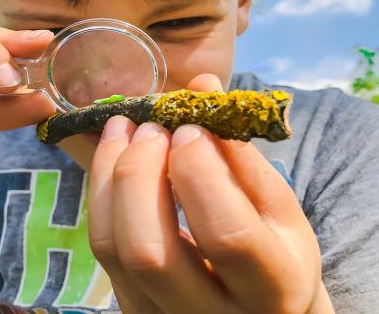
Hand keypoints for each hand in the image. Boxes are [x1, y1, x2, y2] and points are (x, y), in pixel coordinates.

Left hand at [87, 74, 330, 312]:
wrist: (260, 313)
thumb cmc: (276, 251)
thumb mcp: (278, 208)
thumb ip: (241, 151)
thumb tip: (203, 87)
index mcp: (272, 290)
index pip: (226, 235)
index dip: (199, 173)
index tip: (188, 127)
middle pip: (150, 251)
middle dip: (139, 174)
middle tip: (150, 128)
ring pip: (113, 249)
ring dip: (109, 176)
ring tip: (123, 128)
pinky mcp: (131, 309)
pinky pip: (101, 249)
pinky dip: (99, 193)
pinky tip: (113, 155)